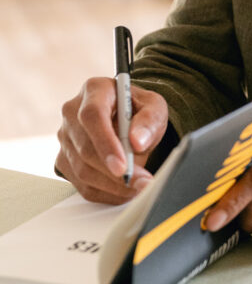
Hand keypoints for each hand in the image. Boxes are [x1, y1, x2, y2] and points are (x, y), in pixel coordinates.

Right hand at [56, 78, 167, 203]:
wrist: (127, 118)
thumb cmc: (139, 109)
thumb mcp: (154, 106)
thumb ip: (150, 119)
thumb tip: (137, 141)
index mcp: (95, 90)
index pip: (92, 117)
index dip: (106, 144)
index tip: (122, 166)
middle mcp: (72, 112)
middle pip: (85, 149)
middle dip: (115, 173)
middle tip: (142, 182)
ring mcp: (65, 138)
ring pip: (83, 171)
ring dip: (113, 186)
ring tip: (139, 185)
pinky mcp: (65, 160)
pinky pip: (82, 184)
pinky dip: (106, 193)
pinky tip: (125, 190)